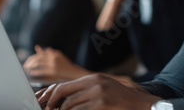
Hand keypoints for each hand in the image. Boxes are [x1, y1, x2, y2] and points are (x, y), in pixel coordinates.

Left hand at [23, 46, 90, 79]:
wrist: (74, 72)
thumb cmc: (66, 65)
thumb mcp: (58, 56)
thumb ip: (48, 52)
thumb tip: (38, 47)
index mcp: (54, 53)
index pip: (40, 54)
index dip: (33, 57)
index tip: (28, 60)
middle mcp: (53, 57)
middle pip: (38, 58)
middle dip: (30, 62)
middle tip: (25, 65)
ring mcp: (53, 64)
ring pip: (38, 64)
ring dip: (30, 66)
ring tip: (27, 69)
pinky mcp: (53, 71)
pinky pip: (41, 71)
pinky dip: (35, 72)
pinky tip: (31, 73)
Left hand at [37, 73, 160, 109]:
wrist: (141, 104)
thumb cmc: (122, 99)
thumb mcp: (103, 89)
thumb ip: (85, 91)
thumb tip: (62, 100)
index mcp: (93, 78)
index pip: (64, 85)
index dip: (49, 95)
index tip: (41, 103)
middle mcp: (94, 83)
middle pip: (62, 93)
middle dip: (50, 104)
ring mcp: (98, 94)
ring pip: (69, 105)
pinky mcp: (102, 105)